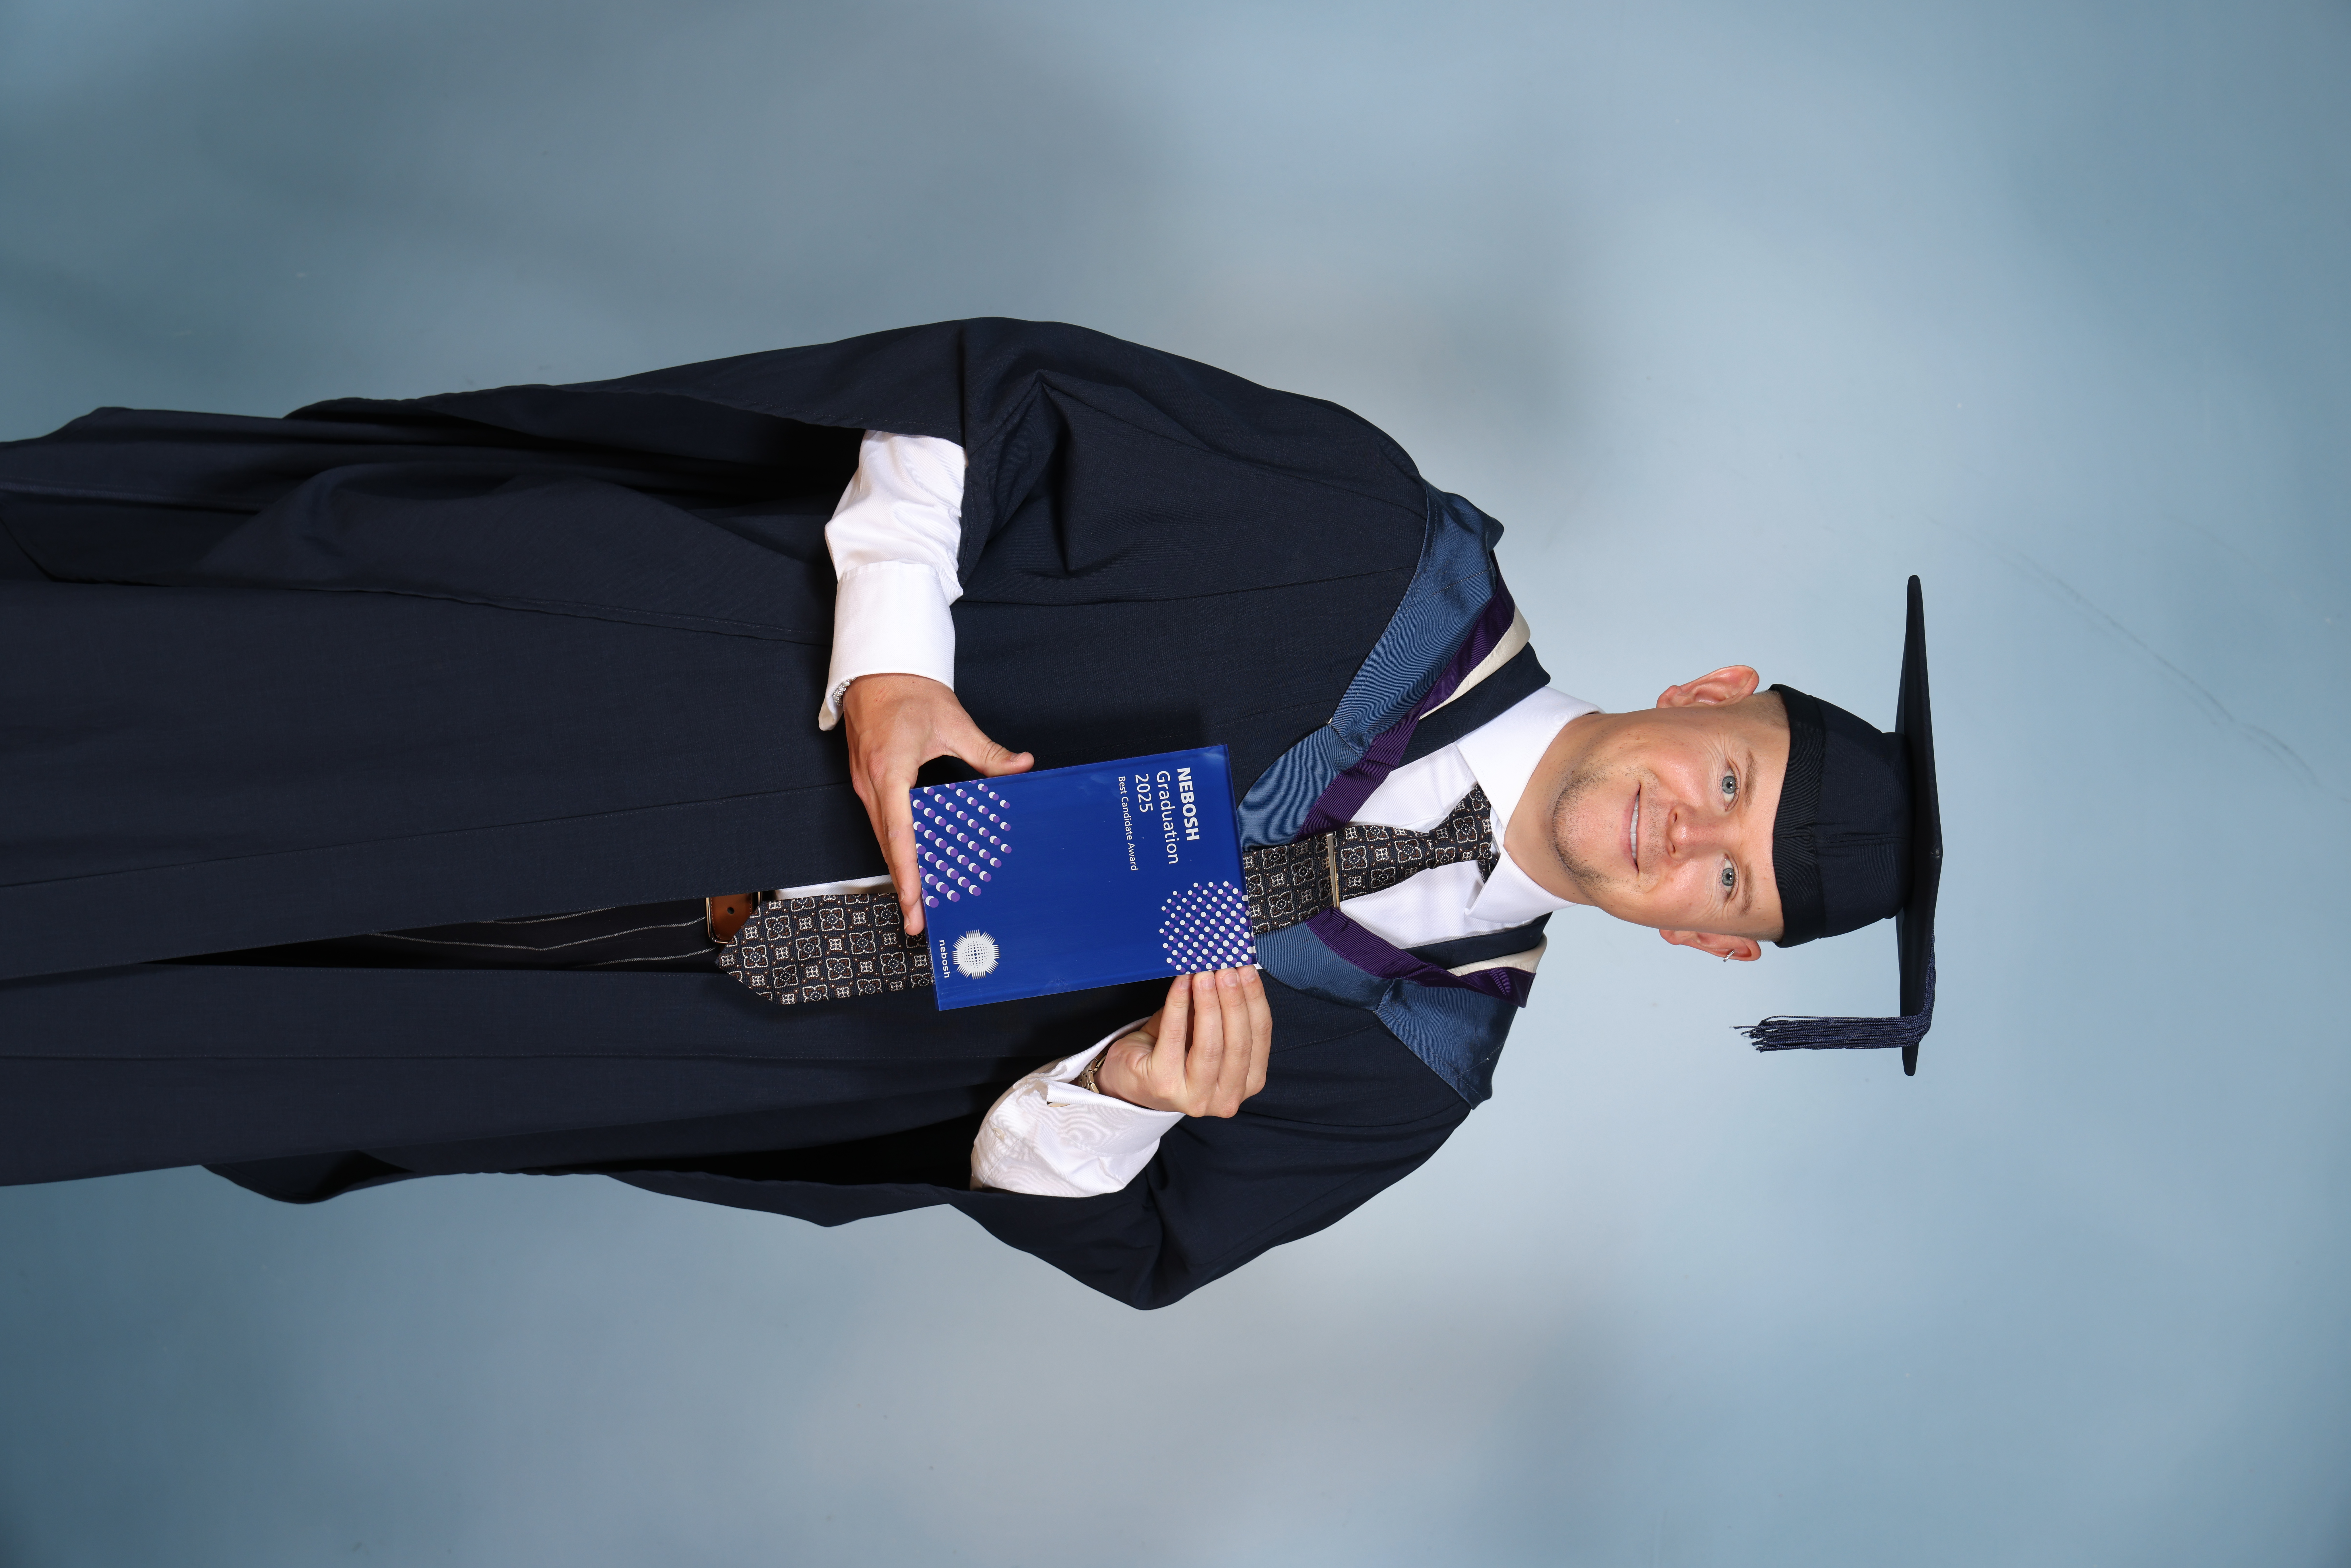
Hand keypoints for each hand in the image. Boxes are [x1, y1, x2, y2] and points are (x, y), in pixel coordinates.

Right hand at [840, 674, 1031, 935]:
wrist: (877, 668)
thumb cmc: (909, 690)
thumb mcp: (953, 720)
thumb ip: (987, 752)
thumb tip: (1022, 768)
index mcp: (891, 769)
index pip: (899, 831)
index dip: (908, 871)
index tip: (915, 902)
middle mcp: (872, 783)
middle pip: (888, 845)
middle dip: (903, 886)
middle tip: (919, 922)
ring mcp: (865, 785)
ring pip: (883, 838)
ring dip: (899, 871)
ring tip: (917, 905)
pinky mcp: (867, 783)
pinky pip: (882, 824)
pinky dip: (896, 849)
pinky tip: (912, 866)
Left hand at [1093, 968, 1272, 1117]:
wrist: (1133, 1075)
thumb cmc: (1175, 1052)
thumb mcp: (1207, 1031)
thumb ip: (1223, 1010)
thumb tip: (1232, 970)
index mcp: (1247, 1083)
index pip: (1260, 1037)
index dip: (1255, 1000)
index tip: (1247, 969)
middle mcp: (1226, 1098)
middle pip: (1239, 1043)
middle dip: (1234, 1000)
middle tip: (1227, 969)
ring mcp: (1196, 1098)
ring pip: (1211, 1045)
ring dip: (1208, 1002)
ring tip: (1205, 974)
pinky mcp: (1164, 1085)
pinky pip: (1174, 1037)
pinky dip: (1179, 1006)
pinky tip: (1181, 984)